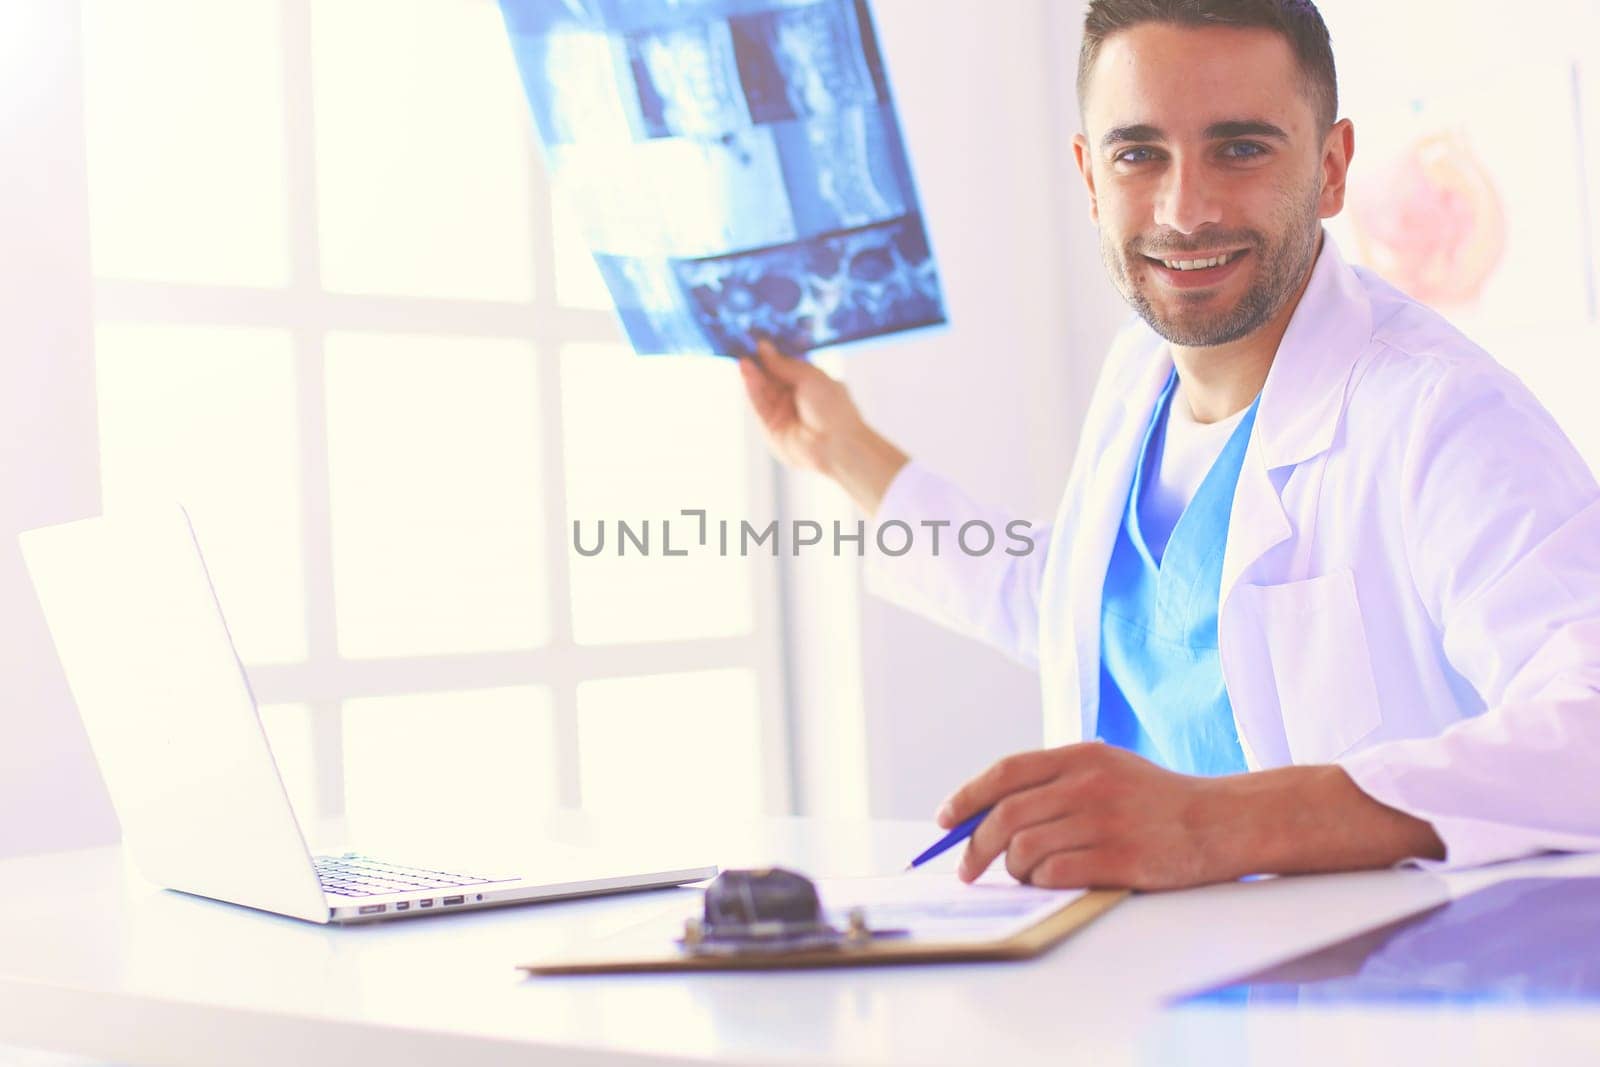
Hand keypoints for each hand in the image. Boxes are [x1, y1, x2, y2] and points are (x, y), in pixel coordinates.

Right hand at [737, 338, 908, 514]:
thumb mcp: (810, 376)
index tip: (757, 339)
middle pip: (770, 378)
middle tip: (742, 345)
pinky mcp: (771, 429)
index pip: (784, 365)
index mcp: (809, 384)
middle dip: (757, 363)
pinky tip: (746, 372)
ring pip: (762, 391)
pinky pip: (759, 406)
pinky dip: (751, 388)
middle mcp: (794, 399)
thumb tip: (763, 347)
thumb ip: (784, 363)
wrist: (837, 444)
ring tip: (743, 359)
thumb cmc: (834, 408)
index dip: (771, 354)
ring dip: (752, 374)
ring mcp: (782, 414)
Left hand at [939, 743, 1229, 889]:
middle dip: (976, 846)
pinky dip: (1041, 883)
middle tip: (967, 868)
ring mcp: (1105, 822)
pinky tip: (1051, 881)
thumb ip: (1053, 782)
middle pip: (1006, 816)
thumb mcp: (1106, 768)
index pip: (1005, 773)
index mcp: (1081, 756)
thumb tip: (986, 813)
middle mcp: (1089, 785)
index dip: (967, 797)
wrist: (1219, 821)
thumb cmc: (1154, 799)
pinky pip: (1055, 875)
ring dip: (1013, 869)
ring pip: (1025, 849)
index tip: (945, 820)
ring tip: (1023, 875)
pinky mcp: (1120, 860)